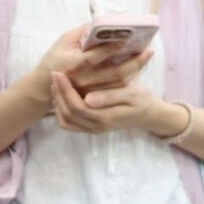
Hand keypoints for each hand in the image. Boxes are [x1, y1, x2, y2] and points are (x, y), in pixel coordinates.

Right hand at [23, 25, 151, 102]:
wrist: (44, 86)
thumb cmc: (55, 58)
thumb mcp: (63, 40)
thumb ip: (82, 31)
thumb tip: (103, 22)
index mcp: (72, 64)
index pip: (95, 56)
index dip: (112, 47)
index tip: (127, 37)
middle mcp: (82, 80)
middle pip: (115, 72)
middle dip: (134, 60)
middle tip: (148, 48)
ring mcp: (90, 91)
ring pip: (119, 82)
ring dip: (136, 69)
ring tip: (147, 54)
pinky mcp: (95, 97)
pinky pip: (117, 88)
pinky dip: (130, 77)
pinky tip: (138, 66)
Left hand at [49, 69, 172, 136]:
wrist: (148, 114)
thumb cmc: (141, 100)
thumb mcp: (131, 94)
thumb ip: (110, 96)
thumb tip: (88, 99)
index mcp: (106, 118)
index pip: (77, 106)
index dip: (65, 90)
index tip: (60, 73)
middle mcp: (97, 127)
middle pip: (68, 113)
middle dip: (58, 93)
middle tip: (54, 74)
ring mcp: (93, 129)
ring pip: (66, 120)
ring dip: (57, 102)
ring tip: (56, 83)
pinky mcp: (91, 128)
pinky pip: (70, 124)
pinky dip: (61, 111)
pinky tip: (61, 96)